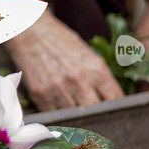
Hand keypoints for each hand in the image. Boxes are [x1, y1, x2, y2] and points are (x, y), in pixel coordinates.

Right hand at [4, 0, 123, 110]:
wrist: (31, 33)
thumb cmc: (61, 41)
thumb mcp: (87, 53)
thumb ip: (99, 75)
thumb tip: (110, 97)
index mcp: (95, 68)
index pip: (115, 98)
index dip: (116, 105)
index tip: (114, 108)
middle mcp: (78, 80)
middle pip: (95, 112)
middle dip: (97, 113)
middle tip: (95, 113)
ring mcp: (58, 89)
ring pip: (74, 116)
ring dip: (76, 113)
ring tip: (74, 106)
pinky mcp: (41, 95)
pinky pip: (55, 114)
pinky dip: (58, 112)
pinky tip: (58, 102)